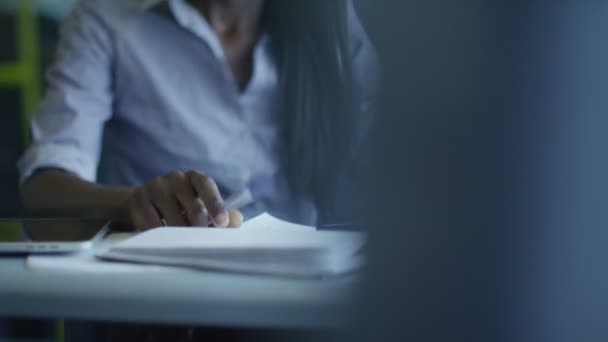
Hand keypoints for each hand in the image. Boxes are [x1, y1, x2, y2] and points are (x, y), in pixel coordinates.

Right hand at [121, 170, 242, 230]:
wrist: (144, 204)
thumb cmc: (182, 207)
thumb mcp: (202, 207)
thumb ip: (222, 214)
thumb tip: (236, 220)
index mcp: (195, 177)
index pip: (206, 185)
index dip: (216, 203)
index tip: (222, 223)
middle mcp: (175, 178)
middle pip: (193, 206)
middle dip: (201, 227)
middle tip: (202, 241)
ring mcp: (155, 187)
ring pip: (173, 218)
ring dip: (181, 234)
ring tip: (183, 243)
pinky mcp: (138, 200)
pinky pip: (153, 223)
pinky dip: (161, 235)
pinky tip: (164, 240)